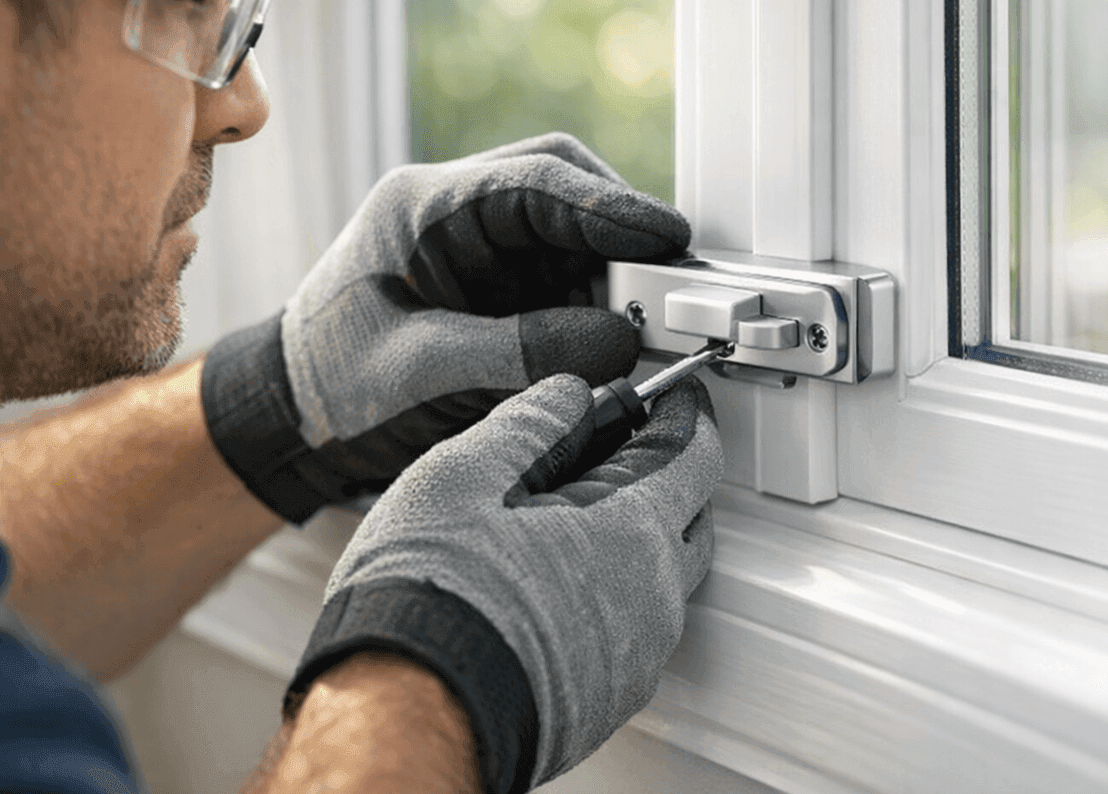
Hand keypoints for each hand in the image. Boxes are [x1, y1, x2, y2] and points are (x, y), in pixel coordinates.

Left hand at [200, 133, 689, 523]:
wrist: (292, 414)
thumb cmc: (332, 383)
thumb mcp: (422, 369)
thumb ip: (519, 350)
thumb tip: (619, 341)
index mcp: (422, 206)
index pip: (534, 184)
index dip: (609, 208)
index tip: (665, 237)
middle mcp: (456, 207)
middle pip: (562, 184)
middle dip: (620, 228)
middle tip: (670, 281)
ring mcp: (478, 239)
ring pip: (571, 227)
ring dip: (611, 271)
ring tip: (641, 322)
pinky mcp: (495, 275)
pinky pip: (562, 268)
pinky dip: (593, 298)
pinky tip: (608, 335)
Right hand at [285, 375, 721, 793]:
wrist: (407, 715)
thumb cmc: (429, 603)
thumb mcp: (462, 475)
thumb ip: (529, 423)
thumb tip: (565, 396)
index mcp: (632, 534)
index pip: (696, 455)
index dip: (684, 414)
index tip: (671, 398)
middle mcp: (652, 601)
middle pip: (691, 519)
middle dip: (667, 477)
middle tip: (618, 452)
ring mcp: (635, 659)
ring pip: (662, 582)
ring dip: (637, 542)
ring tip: (573, 521)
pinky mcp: (607, 700)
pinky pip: (633, 635)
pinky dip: (613, 599)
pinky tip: (556, 587)